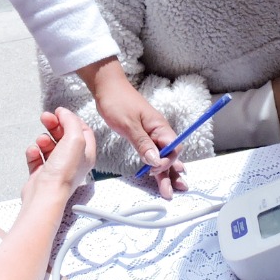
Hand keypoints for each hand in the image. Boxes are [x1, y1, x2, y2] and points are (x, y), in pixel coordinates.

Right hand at [22, 108, 95, 205]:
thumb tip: (64, 113)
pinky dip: (33, 152)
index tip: (60, 113)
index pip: (82, 131)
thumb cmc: (63, 173)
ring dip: (43, 139)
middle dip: (54, 125)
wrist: (45, 194)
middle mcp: (72, 161)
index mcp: (85, 154)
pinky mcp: (41, 173)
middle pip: (64, 136)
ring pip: (49, 145)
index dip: (71, 120)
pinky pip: (36, 156)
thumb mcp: (75, 139)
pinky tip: (33, 152)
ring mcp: (56, 167)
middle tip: (45, 118)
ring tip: (41, 141)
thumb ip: (71, 121)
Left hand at [77, 58, 186, 198]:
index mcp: (160, 126)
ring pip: (162, 156)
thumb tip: (156, 161)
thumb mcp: (128, 124)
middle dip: (171, 173)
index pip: (173, 148)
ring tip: (169, 190)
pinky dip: (155, 164)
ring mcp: (151, 134)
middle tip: (170, 192)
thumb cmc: (117, 101)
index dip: (167, 161)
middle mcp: (159, 131)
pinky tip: (159, 174)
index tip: (153, 169)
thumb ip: (143, 143)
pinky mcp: (142, 136)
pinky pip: (152, 153)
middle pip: (170, 155)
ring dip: (165, 173)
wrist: (106, 88)